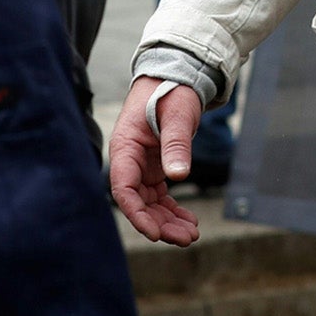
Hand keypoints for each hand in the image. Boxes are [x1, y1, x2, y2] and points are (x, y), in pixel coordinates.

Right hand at [109, 75, 203, 244]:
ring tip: (191, 235)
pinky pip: (160, 195)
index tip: (154, 233)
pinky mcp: (155, 167)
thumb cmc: (172, 91)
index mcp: (125, 147)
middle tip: (186, 239)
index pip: (123, 188)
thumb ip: (175, 143)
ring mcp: (142, 166)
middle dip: (159, 224)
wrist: (178, 77)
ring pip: (150, 203)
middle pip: (139, 202)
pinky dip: (173, 209)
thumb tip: (178, 176)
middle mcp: (129, 160)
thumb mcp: (177, 114)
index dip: (137, 214)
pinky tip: (189, 222)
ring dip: (168, 221)